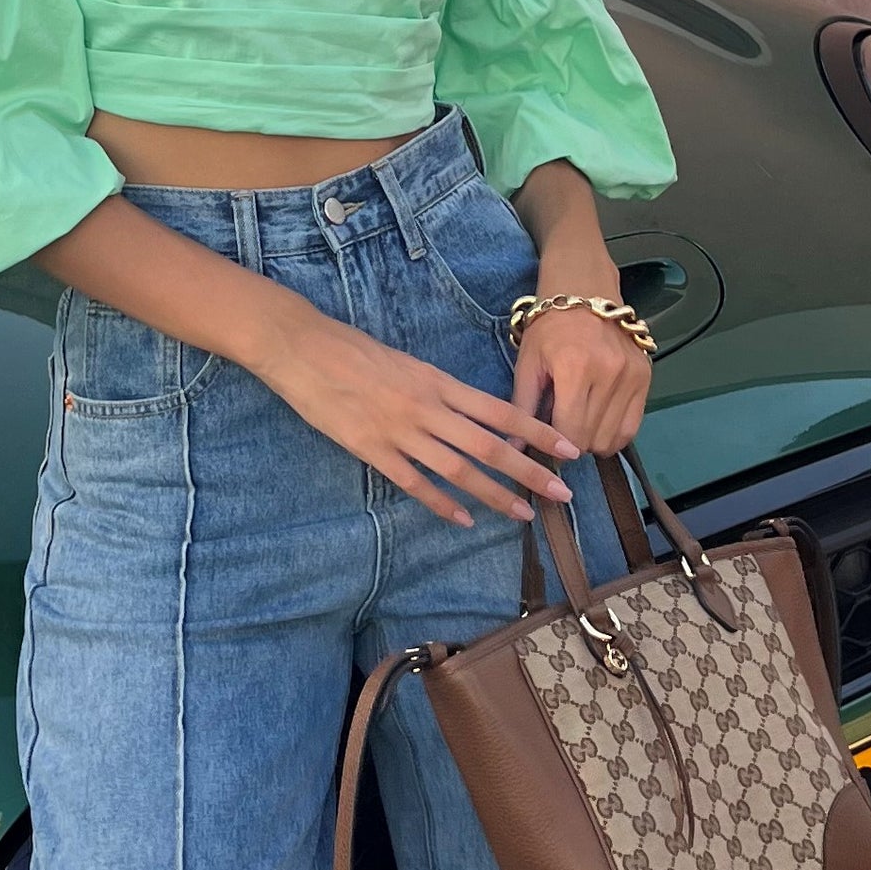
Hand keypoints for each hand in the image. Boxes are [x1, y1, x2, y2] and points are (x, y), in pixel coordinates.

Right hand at [253, 308, 580, 528]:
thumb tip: (470, 413)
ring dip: (494, 494)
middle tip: (562, 493)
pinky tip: (463, 520)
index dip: (538, 431)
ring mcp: (399, 431)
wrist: (303, 349)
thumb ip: (438, 390)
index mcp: (438, 381)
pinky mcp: (371, 450)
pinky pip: (414, 483)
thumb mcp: (407, 362)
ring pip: (458, 469)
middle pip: (489, 445)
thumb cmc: (353, 350)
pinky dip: (441, 504)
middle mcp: (427, 407)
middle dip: (529, 471)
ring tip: (521, 513)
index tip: (567, 448)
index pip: (500, 410)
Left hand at [512, 299, 651, 453]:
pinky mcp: (646, 376)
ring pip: (612, 438)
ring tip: (579, 424)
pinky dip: (614, 435)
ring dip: (593, 441)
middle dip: (572, 444)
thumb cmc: (550, 326)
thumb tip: (514, 448)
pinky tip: (598, 424)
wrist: (584, 291)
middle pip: (591, 439)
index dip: (555, 447)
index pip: (569, 433)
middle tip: (560, 430)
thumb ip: (522, 407)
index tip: (545, 444)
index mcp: (575, 368)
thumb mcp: (527, 364)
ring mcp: (631, 375)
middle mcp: (609, 373)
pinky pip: (632, 426)